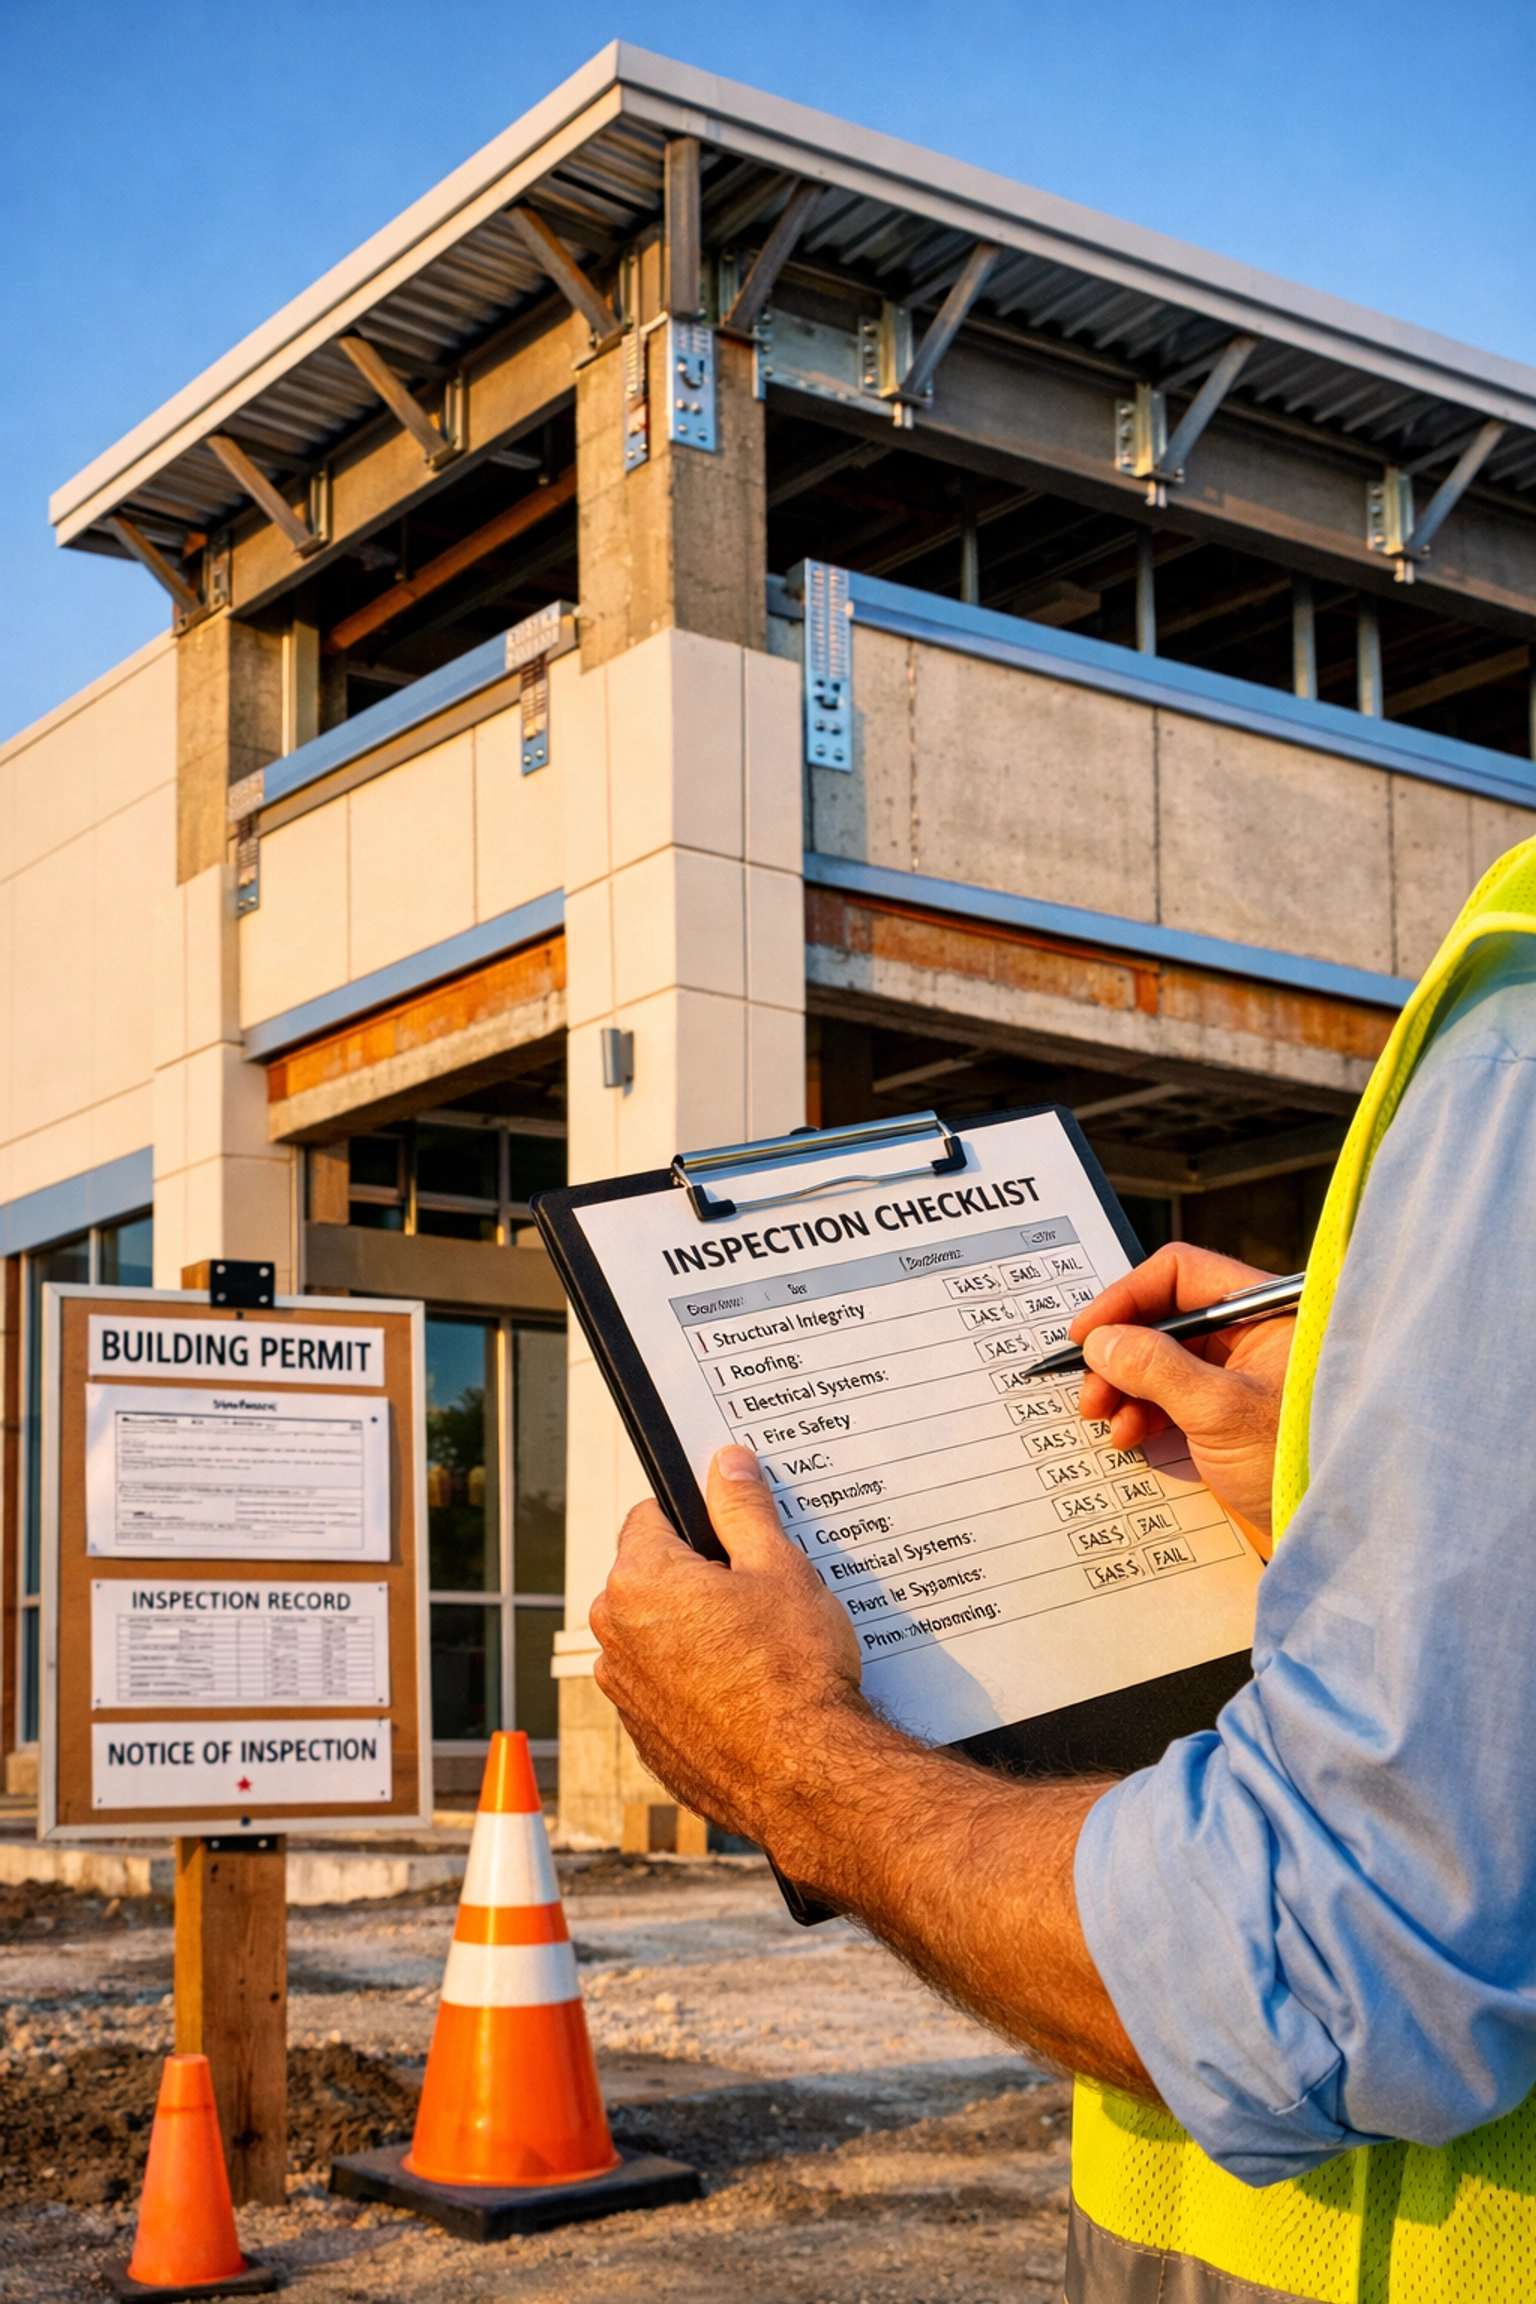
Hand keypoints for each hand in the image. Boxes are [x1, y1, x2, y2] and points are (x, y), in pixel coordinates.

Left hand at [592, 1446, 1154, 2097]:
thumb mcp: (780, 1568)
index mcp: (639, 1581)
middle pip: (648, 1577)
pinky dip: (694, 1686)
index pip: (650, 1515)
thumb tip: (726, 1463)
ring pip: (655, 1637)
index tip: (733, 1532)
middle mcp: (614, 1637)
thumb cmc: (795, 1671)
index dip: (697, 1517)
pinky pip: (664, 1692)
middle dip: (694, 1576)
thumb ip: (744, 1508)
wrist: (806, 1779)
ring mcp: (625, 1695)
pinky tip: (748, 1693)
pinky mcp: (646, 1741)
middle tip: (758, 1590)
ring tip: (759, 1647)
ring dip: (692, 1633)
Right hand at [1071, 1244, 1294, 1541]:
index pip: (1182, 1274)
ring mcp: (1240, 1374)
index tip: (1087, 1334)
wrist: (1331, 1533)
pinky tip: (1130, 1437)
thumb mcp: (1220, 1410)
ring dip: (1124, 1386)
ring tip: (1105, 1419)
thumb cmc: (1298, 1461)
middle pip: (1165, 1318)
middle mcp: (1253, 1333)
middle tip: (1090, 1389)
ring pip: (1162, 1359)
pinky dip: (1143, 1412)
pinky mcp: (1228, 1414)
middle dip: (1120, 1352)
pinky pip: (1172, 1396)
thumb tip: (1101, 1341)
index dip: (1127, 1298)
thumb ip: (1156, 1368)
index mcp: (1267, 1310)